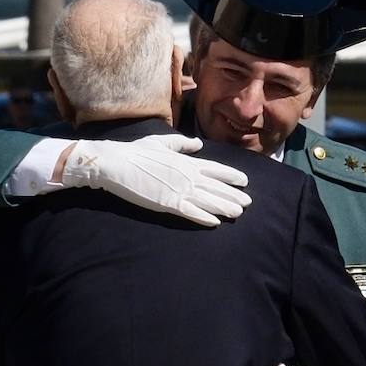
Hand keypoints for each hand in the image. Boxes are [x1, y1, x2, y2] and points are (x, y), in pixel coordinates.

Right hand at [59, 134, 250, 226]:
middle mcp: (187, 176)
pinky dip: (204, 217)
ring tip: (238, 213)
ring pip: (208, 200)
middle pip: (216, 187)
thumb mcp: (162, 143)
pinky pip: (190, 212)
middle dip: (233, 195)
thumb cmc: (137, 152)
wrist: (117, 163)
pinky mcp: (168, 203)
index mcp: (187, 162)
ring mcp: (179, 190)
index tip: (245, 181)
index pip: (215, 169)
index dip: (231, 176)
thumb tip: (198, 143)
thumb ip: (182, 144)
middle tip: (248, 202)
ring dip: (224, 207)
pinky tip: (215, 222)